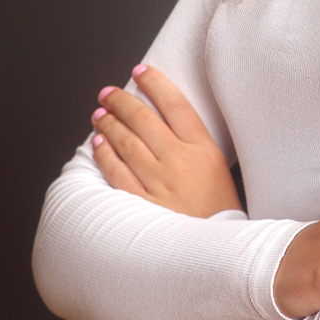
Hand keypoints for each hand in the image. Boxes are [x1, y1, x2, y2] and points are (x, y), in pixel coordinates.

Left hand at [90, 64, 242, 217]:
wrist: (220, 249)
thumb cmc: (221, 209)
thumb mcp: (219, 167)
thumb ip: (195, 143)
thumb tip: (167, 119)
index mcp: (204, 149)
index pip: (175, 104)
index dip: (155, 83)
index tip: (141, 70)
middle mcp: (180, 161)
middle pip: (144, 119)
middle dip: (122, 100)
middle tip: (109, 92)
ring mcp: (159, 183)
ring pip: (126, 142)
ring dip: (109, 123)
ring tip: (100, 113)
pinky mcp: (143, 204)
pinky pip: (117, 172)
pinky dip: (105, 154)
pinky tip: (99, 143)